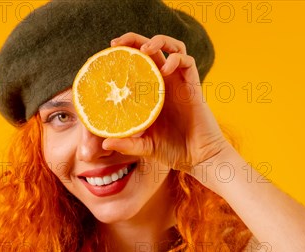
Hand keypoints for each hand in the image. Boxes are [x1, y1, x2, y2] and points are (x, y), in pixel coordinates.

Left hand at [102, 32, 231, 171]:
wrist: (199, 158)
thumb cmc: (173, 151)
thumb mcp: (144, 147)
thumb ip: (127, 143)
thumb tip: (105, 144)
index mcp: (152, 92)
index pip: (138, 63)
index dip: (125, 53)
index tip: (109, 51)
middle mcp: (165, 83)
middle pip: (153, 49)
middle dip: (135, 40)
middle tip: (118, 42)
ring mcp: (180, 83)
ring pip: (174, 48)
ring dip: (159, 41)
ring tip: (145, 49)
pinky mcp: (194, 86)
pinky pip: (187, 63)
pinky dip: (176, 60)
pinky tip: (164, 69)